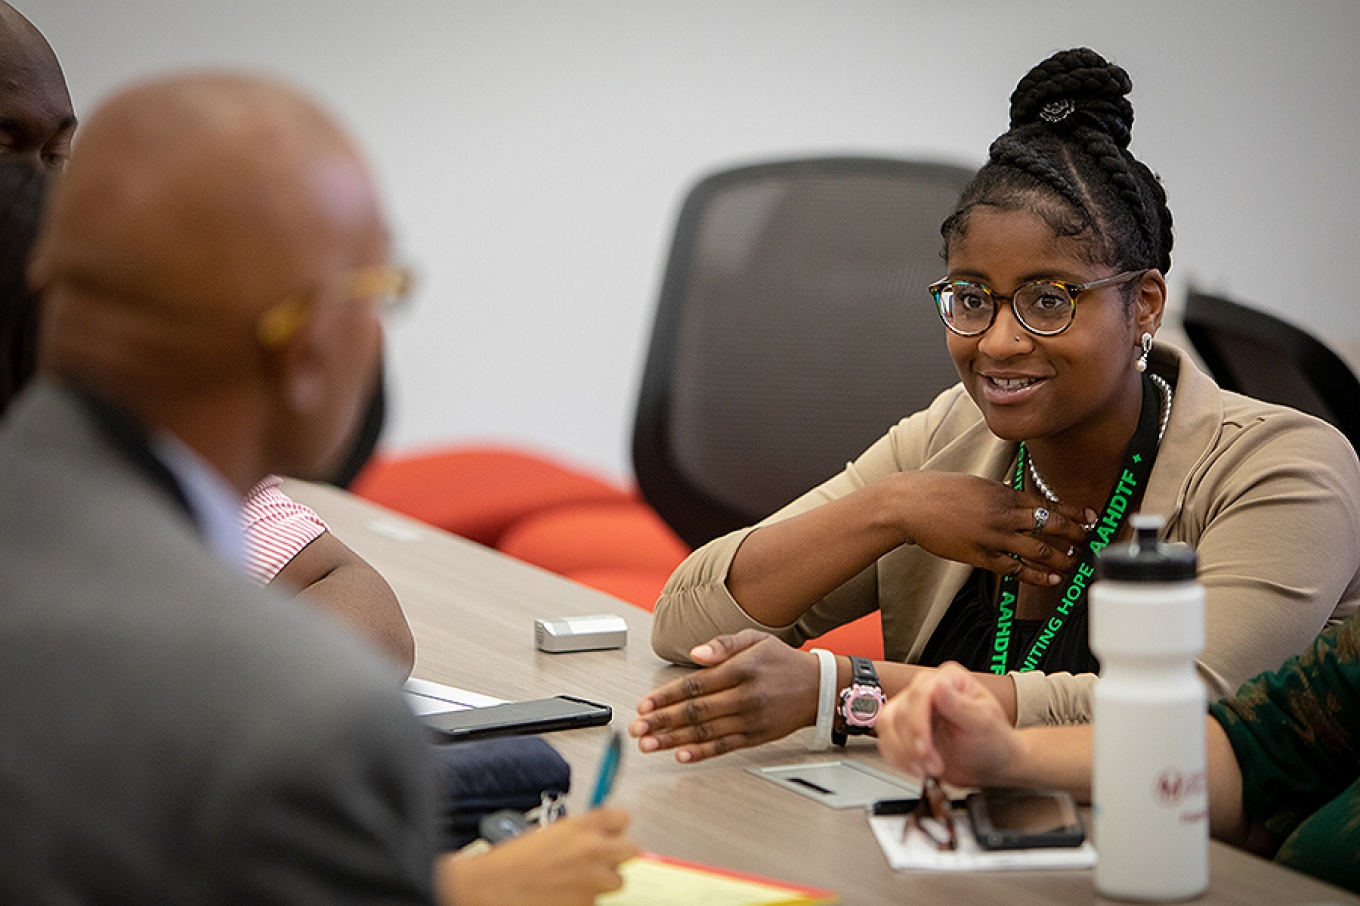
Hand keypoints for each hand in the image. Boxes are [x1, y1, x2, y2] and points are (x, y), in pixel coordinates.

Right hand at [437, 807, 638, 905]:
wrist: (493, 888)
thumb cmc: (512, 861)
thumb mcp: (548, 832)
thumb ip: (578, 831)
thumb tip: (595, 834)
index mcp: (582, 826)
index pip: (621, 817)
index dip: (615, 825)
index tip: (611, 830)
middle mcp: (593, 851)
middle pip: (631, 849)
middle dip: (618, 854)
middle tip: (603, 858)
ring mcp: (593, 880)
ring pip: (617, 880)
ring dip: (602, 880)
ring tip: (576, 880)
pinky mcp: (588, 905)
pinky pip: (596, 900)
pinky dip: (584, 898)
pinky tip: (563, 893)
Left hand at [630, 629, 816, 763]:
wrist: (819, 688)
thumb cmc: (782, 661)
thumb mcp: (755, 639)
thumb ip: (722, 645)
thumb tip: (695, 654)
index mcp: (742, 669)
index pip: (696, 685)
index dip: (666, 696)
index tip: (644, 704)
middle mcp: (746, 696)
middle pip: (696, 712)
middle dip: (662, 721)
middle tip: (638, 727)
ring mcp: (751, 719)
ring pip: (705, 732)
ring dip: (673, 740)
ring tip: (649, 744)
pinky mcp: (756, 737)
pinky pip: (724, 747)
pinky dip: (701, 753)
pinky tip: (681, 754)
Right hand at [876, 661, 1018, 787]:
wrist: (990, 763)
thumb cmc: (994, 741)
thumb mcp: (983, 723)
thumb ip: (960, 705)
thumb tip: (940, 685)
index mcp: (948, 679)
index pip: (919, 693)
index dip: (917, 723)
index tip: (924, 748)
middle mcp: (927, 689)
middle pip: (900, 710)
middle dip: (913, 744)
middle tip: (932, 764)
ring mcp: (913, 708)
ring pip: (887, 724)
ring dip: (903, 752)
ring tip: (924, 768)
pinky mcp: (904, 728)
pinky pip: (886, 739)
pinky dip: (897, 757)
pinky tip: (915, 766)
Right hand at [896, 472, 1093, 587]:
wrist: (909, 505)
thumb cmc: (938, 492)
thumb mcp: (976, 485)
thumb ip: (1000, 494)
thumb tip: (1019, 502)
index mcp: (1003, 493)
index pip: (1049, 503)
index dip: (1074, 513)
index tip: (1090, 518)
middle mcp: (1003, 514)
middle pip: (1051, 526)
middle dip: (1075, 535)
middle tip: (1088, 542)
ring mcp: (993, 536)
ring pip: (1038, 549)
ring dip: (1060, 557)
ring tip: (1073, 563)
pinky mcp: (980, 555)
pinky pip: (1015, 569)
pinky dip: (1036, 575)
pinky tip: (1050, 579)